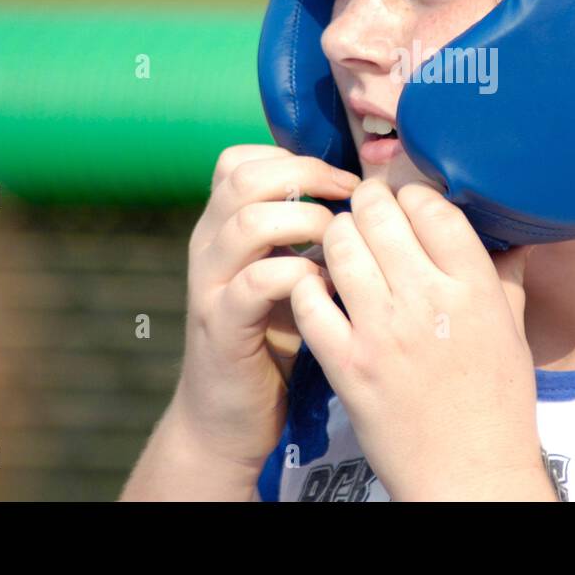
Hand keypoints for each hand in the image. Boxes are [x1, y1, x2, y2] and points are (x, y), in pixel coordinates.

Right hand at [171, 145, 359, 474]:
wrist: (227, 417)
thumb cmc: (273, 338)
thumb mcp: (286, 273)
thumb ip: (304, 234)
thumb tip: (367, 195)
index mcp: (222, 226)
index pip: (240, 160)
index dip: (293, 157)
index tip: (342, 181)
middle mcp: (208, 245)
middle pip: (244, 177)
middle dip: (307, 176)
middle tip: (351, 199)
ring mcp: (210, 285)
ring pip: (249, 223)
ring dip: (307, 223)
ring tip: (341, 245)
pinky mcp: (222, 326)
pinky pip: (256, 282)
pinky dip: (299, 276)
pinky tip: (326, 289)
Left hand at [290, 178, 552, 500]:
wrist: (468, 473)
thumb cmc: (497, 403)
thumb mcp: (512, 329)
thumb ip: (505, 274)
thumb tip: (508, 232)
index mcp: (473, 287)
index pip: (430, 205)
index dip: (412, 194)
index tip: (406, 204)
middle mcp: (426, 300)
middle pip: (378, 212)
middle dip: (368, 203)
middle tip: (367, 213)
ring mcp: (381, 331)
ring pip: (339, 244)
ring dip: (337, 236)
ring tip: (343, 246)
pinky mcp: (346, 363)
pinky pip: (308, 299)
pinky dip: (307, 284)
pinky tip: (319, 288)